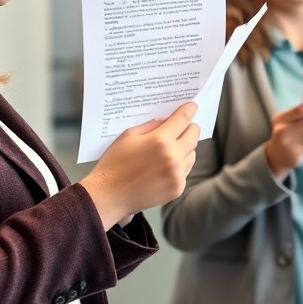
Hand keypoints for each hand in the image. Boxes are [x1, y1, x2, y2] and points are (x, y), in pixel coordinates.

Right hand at [80, 102, 199, 228]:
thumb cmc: (114, 164)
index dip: (189, 110)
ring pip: (192, 154)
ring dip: (185, 148)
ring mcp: (177, 175)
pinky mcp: (177, 188)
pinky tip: (164, 167)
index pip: (183, 119)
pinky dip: (179, 166)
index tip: (191, 106)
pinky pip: (186, 170)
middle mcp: (172, 157)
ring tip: (171, 149)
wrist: (108, 196)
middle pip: (194, 135)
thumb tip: (168, 119)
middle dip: (189, 128)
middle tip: (182, 127)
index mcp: (159, 141)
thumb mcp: (128, 136)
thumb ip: (151, 126)